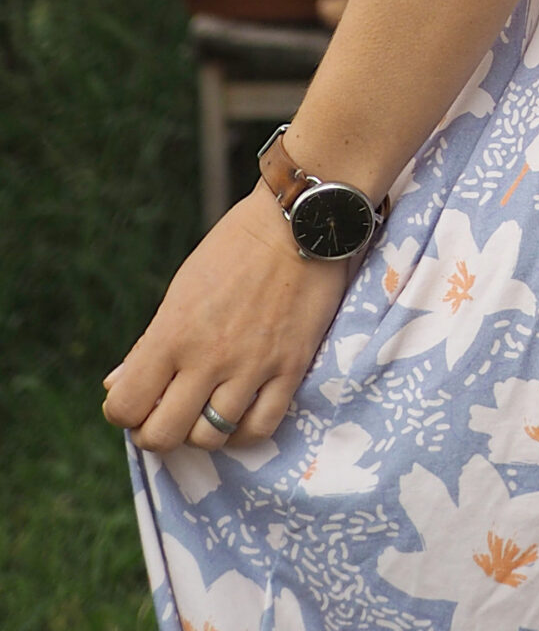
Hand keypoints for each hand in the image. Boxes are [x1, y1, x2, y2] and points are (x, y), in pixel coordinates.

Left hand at [102, 182, 357, 454]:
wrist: (301, 222)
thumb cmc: (235, 249)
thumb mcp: (182, 288)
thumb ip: (150, 343)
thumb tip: (117, 387)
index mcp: (173, 332)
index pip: (126, 406)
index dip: (125, 411)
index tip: (139, 400)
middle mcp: (209, 357)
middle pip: (163, 435)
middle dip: (156, 432)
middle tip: (168, 413)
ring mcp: (252, 366)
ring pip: (210, 438)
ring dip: (200, 431)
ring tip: (205, 409)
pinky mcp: (291, 367)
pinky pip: (260, 428)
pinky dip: (242, 430)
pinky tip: (239, 413)